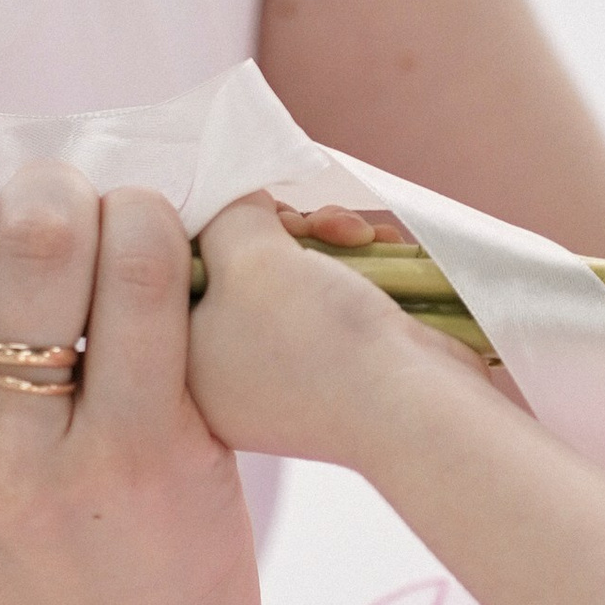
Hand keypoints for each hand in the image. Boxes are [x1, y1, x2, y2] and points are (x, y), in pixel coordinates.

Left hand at [188, 195, 467, 465]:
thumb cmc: (317, 337)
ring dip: (327, 239)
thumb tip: (240, 201)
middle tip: (314, 225)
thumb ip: (226, 214)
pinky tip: (378, 246)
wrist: (418, 403)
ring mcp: (291, 374)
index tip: (254, 210)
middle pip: (242, 270)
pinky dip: (355, 265)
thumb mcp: (248, 255)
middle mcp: (232, 376)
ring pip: (293, 275)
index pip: (185, 273)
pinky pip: (332, 296)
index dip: (220, 227)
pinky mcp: (342, 363)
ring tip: (358, 234)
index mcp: (189, 367)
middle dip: (286, 231)